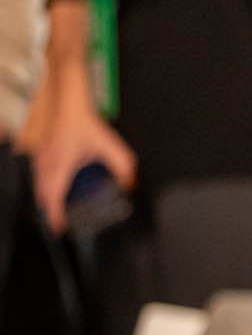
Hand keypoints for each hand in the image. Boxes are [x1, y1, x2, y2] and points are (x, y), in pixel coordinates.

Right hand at [31, 90, 135, 233]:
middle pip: (43, 196)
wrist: (68, 105)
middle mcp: (47, 164)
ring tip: (59, 211)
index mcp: (61, 164)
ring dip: (47, 201)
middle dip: (51, 212)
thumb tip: (130, 183)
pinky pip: (39, 178)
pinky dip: (45, 189)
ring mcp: (41, 160)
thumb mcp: (110, 145)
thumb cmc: (84, 123)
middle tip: (61, 223)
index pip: (53, 197)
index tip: (60, 228)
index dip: (55, 215)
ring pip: (39, 188)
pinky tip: (54, 191)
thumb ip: (123, 165)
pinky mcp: (41, 156)